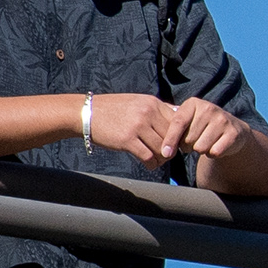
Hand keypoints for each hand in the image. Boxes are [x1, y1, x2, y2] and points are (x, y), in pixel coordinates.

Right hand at [87, 94, 253, 169]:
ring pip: (162, 149)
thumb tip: (178, 118)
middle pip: (172, 137)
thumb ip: (157, 110)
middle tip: (168, 156)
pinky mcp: (127, 140)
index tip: (178, 145)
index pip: (178, 122)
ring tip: (158, 161)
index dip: (180, 136)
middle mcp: (148, 113)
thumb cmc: (114, 109)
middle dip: (173, 149)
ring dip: (162, 159)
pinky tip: (150, 165)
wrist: (86, 112)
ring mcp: (137, 126)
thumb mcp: (138, 102)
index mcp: (153, 103)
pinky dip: (152, 164)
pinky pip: (148, 157)